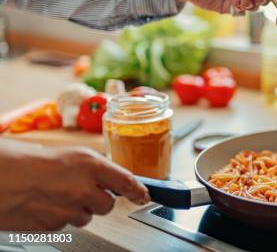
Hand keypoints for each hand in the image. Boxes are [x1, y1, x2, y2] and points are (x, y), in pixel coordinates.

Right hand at [0, 140, 148, 230]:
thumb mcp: (70, 156)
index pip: (126, 181)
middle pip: (107, 205)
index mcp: (90, 164)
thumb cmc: (28, 161)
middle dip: (98, 200)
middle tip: (79, 190)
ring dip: (77, 209)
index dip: (138, 190)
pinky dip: (59, 217)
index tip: (144, 195)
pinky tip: (45, 204)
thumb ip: (93, 168)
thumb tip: (110, 180)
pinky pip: (66, 224)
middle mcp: (83, 187)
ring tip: (55, 194)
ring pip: (87, 217)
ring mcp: (69, 209)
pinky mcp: (54, 226)